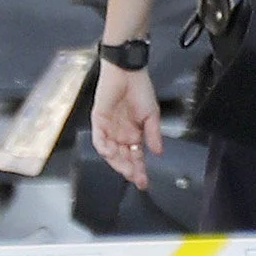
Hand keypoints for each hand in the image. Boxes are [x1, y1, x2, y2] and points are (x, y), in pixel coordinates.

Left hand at [91, 65, 160, 190]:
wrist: (127, 74)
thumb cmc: (140, 90)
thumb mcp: (152, 115)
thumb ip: (154, 134)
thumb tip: (158, 152)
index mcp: (134, 134)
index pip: (136, 157)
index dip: (140, 170)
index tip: (144, 182)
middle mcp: (120, 134)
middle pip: (123, 158)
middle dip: (129, 170)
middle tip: (136, 178)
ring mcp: (109, 129)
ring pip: (111, 152)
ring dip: (117, 162)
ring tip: (126, 169)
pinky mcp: (98, 121)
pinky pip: (99, 138)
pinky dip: (104, 147)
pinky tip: (112, 152)